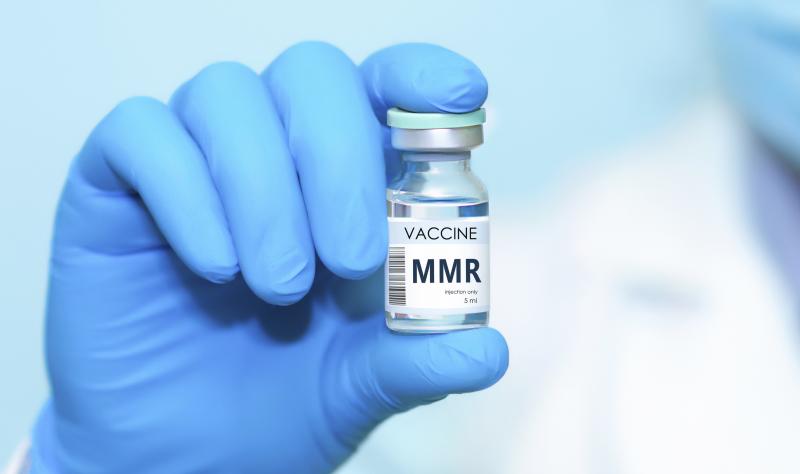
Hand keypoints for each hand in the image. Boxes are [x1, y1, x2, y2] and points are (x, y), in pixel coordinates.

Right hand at [29, 42, 507, 472]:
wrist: (184, 454)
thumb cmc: (279, 401)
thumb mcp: (360, 383)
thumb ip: (418, 360)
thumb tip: (489, 351)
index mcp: (344, 177)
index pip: (382, 84)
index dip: (420, 73)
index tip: (459, 100)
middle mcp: (272, 148)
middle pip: (310, 74)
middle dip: (337, 159)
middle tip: (349, 261)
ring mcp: (194, 158)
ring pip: (227, 94)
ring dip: (263, 189)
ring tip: (279, 286)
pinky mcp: (117, 184)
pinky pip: (141, 134)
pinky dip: (185, 191)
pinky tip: (214, 265)